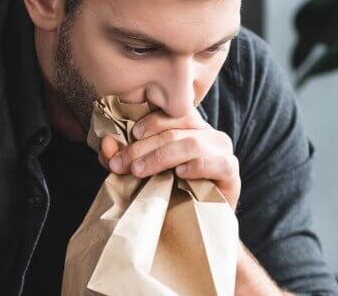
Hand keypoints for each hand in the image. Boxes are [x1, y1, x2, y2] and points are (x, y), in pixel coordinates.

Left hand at [97, 108, 240, 209]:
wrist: (200, 223)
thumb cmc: (172, 192)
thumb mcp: (144, 172)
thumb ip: (125, 157)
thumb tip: (106, 144)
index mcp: (189, 126)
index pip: (170, 113)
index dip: (147, 123)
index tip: (128, 137)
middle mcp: (207, 133)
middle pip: (174, 131)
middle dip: (143, 147)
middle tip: (121, 164)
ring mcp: (222, 150)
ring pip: (191, 144)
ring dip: (161, 157)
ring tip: (140, 170)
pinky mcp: (231, 171)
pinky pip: (217, 162)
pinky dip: (197, 165)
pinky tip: (180, 174)